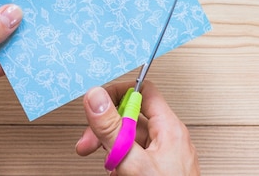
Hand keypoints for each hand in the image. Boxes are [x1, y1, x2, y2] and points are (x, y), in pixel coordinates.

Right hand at [76, 81, 199, 175]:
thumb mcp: (132, 162)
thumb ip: (112, 128)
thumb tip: (96, 97)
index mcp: (170, 129)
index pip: (144, 91)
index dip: (118, 93)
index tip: (97, 105)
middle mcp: (169, 139)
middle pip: (132, 117)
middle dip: (106, 128)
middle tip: (88, 142)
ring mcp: (164, 157)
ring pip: (130, 139)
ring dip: (111, 149)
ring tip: (105, 166)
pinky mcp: (158, 171)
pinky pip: (134, 157)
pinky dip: (120, 164)